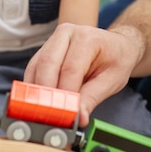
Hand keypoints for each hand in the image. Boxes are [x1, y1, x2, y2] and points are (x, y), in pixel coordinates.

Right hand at [24, 23, 142, 126]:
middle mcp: (67, 33)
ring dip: (37, 91)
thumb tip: (79, 118)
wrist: (117, 45)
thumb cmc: (116, 59)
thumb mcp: (112, 80)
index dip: (65, 94)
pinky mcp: (45, 48)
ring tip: (45, 111)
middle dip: (46, 93)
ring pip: (36, 66)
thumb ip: (92, 98)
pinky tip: (41, 100)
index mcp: (87, 38)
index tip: (65, 114)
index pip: (70, 69)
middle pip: (47, 64)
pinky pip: (33, 68)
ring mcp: (53, 39)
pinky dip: (35, 86)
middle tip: (51, 115)